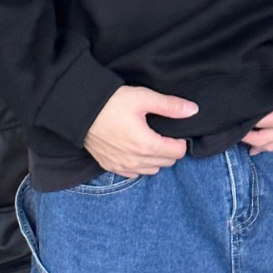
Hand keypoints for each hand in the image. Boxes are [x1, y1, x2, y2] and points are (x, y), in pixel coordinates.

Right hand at [83, 86, 198, 177]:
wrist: (80, 110)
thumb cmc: (112, 102)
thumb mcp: (143, 98)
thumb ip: (170, 106)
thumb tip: (193, 110)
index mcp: (147, 144)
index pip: (178, 152)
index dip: (180, 140)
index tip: (174, 130)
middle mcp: (136, 161)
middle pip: (166, 162)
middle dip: (169, 149)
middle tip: (162, 133)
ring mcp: (122, 166)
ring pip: (151, 170)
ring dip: (155, 158)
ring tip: (149, 140)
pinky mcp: (110, 166)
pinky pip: (133, 173)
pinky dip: (139, 165)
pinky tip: (135, 150)